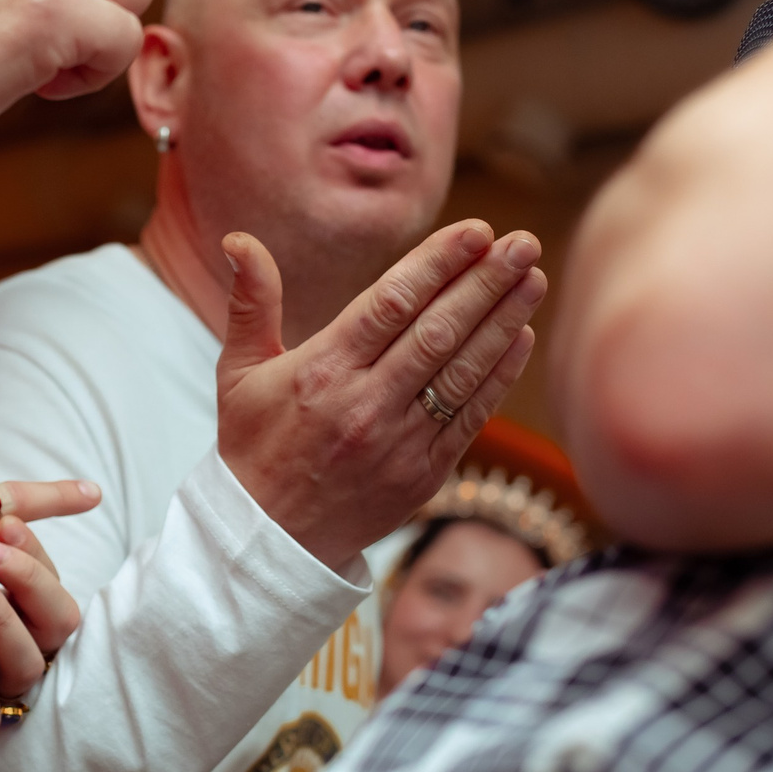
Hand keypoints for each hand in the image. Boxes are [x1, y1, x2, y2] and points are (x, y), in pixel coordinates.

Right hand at [217, 223, 545, 567]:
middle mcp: (364, 404)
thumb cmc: (253, 447)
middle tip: (524, 243)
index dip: (439, 263)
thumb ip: (250, 301)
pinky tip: (522, 338)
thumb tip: (238, 238)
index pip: (392, 303)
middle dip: (486, 282)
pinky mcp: (422, 475)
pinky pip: (470, 417)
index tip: (477, 231)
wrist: (267, 540)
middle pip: (438, 330)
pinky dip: (500, 376)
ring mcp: (398, 443)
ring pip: (462, 371)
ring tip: (533, 279)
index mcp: (322, 371)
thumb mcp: (238, 372)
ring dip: (504, 322)